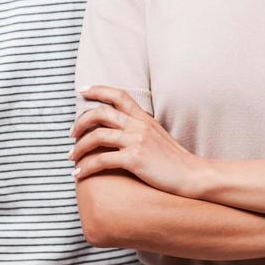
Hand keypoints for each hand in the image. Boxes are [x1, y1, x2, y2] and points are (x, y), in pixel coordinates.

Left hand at [70, 86, 211, 197]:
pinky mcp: (134, 159)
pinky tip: (78, 175)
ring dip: (78, 148)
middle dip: (80, 122)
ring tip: (72, 158)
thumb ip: (141, 129)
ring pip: (97, 136)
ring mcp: (137, 141)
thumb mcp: (159, 137)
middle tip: (72, 134)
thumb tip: (122, 130)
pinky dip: (85, 168)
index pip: (118, 95)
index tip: (81, 91)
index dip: (98, 90)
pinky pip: (101, 160)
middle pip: (101, 113)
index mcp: (144, 118)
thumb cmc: (175, 161)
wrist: (193, 175)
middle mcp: (139, 125)